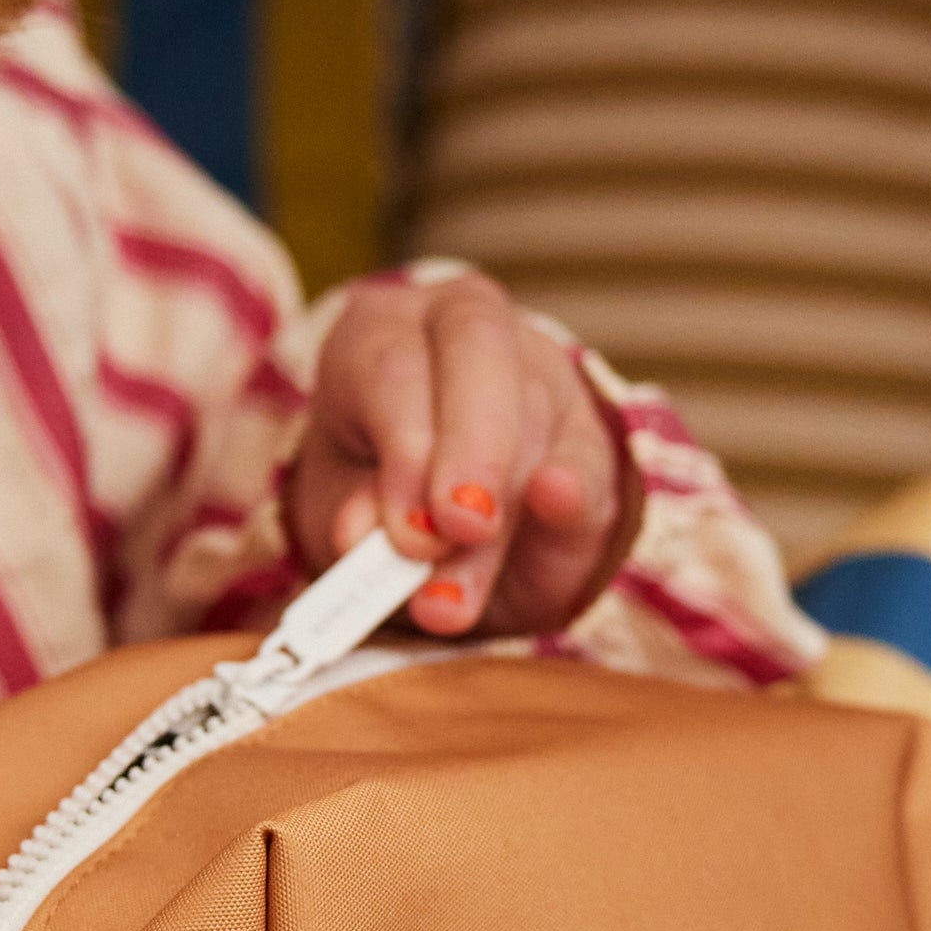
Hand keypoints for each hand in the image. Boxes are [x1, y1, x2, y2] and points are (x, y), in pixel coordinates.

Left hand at [286, 270, 641, 635]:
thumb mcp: (342, 501)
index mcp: (385, 331)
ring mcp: (538, 371)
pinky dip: (571, 489)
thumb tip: (361, 534)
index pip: (394, 365)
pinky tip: (557, 501)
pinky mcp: (588, 432)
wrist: (436, 522)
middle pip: (476, 349)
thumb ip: (351, 510)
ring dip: (500, 518)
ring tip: (453, 602)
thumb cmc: (371, 490)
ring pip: (531, 416)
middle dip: (470, 445)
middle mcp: (463, 328)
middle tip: (459, 527)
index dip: (405, 445)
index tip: (408, 528)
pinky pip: (588, 456)